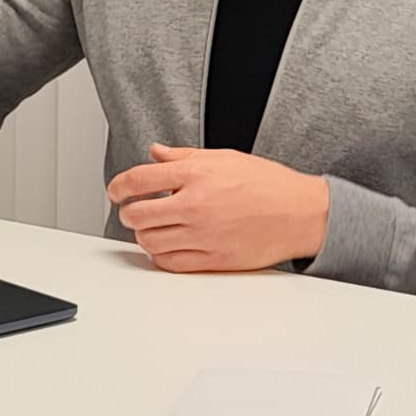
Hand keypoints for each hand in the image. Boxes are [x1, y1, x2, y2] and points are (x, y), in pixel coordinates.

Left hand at [106, 144, 328, 273]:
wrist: (300, 213)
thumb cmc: (267, 183)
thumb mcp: (223, 157)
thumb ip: (183, 156)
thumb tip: (155, 153)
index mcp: (196, 174)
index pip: (139, 179)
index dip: (118, 186)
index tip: (115, 191)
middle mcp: (196, 204)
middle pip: (138, 214)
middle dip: (128, 212)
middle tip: (131, 209)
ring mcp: (203, 235)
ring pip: (150, 241)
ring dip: (143, 234)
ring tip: (150, 227)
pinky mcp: (213, 260)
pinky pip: (170, 262)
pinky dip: (160, 255)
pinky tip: (165, 244)